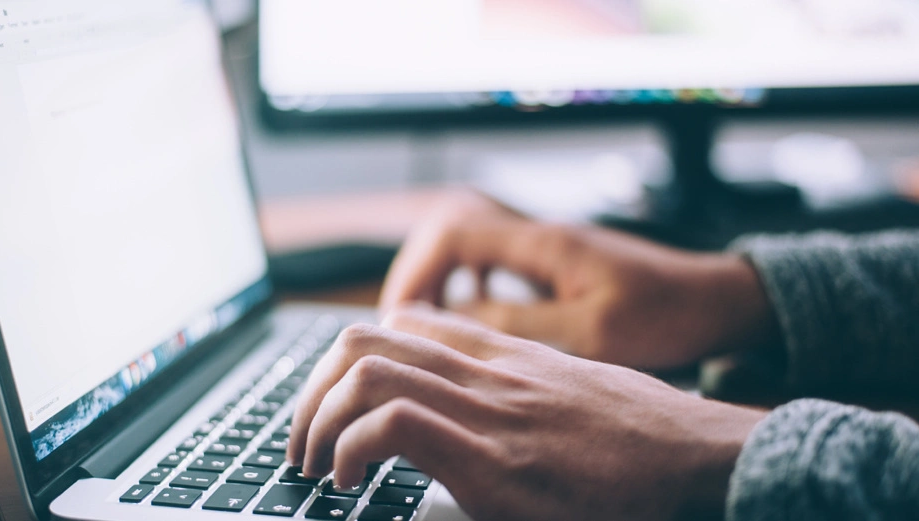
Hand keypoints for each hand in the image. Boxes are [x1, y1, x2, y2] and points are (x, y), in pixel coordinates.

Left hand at [287, 306, 766, 520]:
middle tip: (303, 438)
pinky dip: (351, 449)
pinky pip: (393, 424)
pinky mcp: (493, 459)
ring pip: (366, 370)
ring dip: (317, 418)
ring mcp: (488, 410)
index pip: (405, 322)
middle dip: (312, 389)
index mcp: (502, 357)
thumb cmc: (646, 436)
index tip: (335, 400)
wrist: (702, 457)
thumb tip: (481, 416)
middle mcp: (486, 372)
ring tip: (313, 462)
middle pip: (365, 338)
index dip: (351, 357)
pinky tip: (350, 480)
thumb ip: (520, 391)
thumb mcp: (575, 392)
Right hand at [379, 191, 777, 368]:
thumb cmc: (666, 315)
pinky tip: (471, 316)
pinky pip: (493, 263)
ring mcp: (546, 247)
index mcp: (543, 243)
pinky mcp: (556, 264)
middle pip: (450, 232)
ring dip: (440, 279)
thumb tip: (455, 322)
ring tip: (426, 323)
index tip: (401, 315)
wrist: (715, 301)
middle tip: (404, 323)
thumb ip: (520, 324)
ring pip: (469, 246)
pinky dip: (469, 285)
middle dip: (418, 275)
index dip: (416, 271)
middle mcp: (539, 236)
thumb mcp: (591, 332)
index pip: (453, 233)